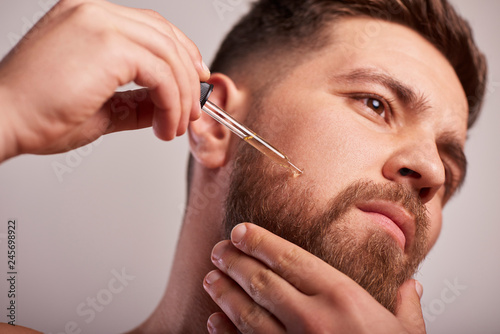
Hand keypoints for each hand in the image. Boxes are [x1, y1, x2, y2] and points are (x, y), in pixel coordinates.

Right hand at [0, 0, 209, 160]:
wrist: (5, 121)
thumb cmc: (40, 114)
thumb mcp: (102, 105)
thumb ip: (136, 101)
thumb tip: (165, 105)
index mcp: (89, 18)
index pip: (151, 28)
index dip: (182, 54)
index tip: (194, 81)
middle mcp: (94, 12)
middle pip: (166, 37)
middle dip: (189, 77)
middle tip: (194, 109)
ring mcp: (99, 22)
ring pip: (169, 55)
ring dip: (182, 96)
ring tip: (176, 125)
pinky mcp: (107, 44)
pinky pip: (161, 73)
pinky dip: (172, 102)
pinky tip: (165, 124)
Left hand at [203, 223, 425, 333]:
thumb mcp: (407, 333)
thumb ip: (406, 306)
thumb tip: (411, 286)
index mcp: (343, 299)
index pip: (291, 259)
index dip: (261, 242)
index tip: (241, 231)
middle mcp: (313, 318)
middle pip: (262, 281)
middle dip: (235, 262)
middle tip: (219, 251)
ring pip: (248, 313)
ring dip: (225, 293)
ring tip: (212, 279)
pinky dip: (225, 333)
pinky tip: (213, 320)